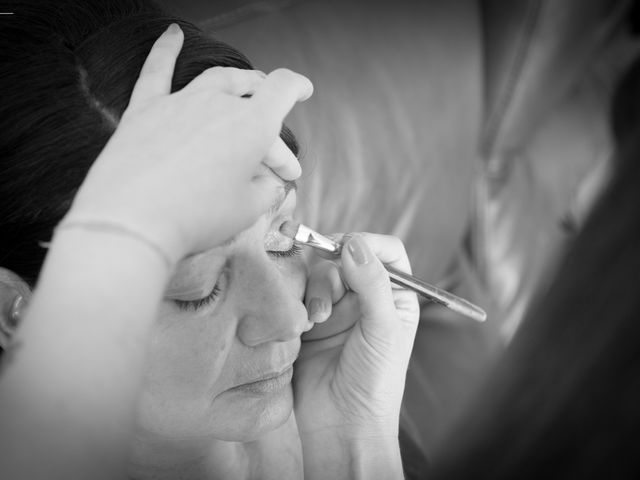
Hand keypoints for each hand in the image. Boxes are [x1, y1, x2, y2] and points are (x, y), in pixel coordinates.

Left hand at [65, 24, 312, 261]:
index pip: (283, 89)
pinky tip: (172, 33)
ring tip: (246, 85)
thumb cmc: (195, 218)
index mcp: (251, 126)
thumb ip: (266, 191)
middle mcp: (218, 104)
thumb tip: (268, 183)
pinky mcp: (145, 110)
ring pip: (216, 79)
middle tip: (273, 153)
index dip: (298, 87)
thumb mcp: (247, 211)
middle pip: (252, 95)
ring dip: (236, 81)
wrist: (132, 221)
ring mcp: (179, 102)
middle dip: (269, 118)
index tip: (304, 91)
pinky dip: (166, 50)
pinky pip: (157, 71)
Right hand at [294, 233, 419, 437]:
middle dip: (333, 274)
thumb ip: (372, 283)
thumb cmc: (374, 382)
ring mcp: (336, 309)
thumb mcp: (383, 329)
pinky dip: (298, 305)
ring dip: (315, 293)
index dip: (366, 243)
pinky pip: (299, 295)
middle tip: (327, 301)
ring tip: (314, 322)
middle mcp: (365, 298)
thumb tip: (354, 244)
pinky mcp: (309, 322)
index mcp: (394, 297)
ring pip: (319, 275)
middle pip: (345, 259)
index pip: (386, 253)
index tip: (344, 247)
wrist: (341, 425)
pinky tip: (303, 327)